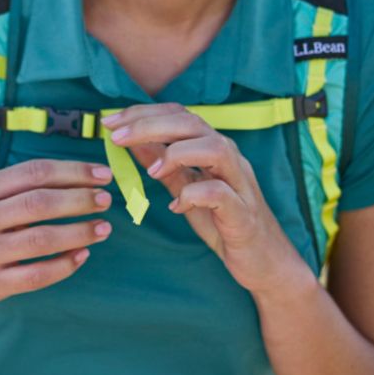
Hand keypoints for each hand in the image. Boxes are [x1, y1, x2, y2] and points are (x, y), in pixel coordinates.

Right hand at [0, 159, 112, 304]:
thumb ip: (22, 185)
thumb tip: (82, 176)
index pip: (34, 172)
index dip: (73, 172)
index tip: (102, 175)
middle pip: (39, 203)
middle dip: (80, 200)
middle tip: (106, 200)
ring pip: (41, 240)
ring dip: (79, 232)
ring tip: (103, 228)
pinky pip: (35, 275)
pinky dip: (64, 265)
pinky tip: (83, 255)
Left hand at [103, 104, 302, 293]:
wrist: (264, 261)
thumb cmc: (224, 222)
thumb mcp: (186, 188)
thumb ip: (164, 165)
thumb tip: (133, 143)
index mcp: (213, 148)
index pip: (179, 115)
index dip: (143, 113)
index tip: (110, 122)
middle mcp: (229, 159)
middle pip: (193, 124)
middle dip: (151, 125)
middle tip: (116, 137)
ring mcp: (240, 183)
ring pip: (215, 148)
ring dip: (177, 154)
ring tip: (151, 172)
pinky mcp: (243, 213)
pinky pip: (220, 194)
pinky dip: (194, 195)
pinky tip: (176, 206)